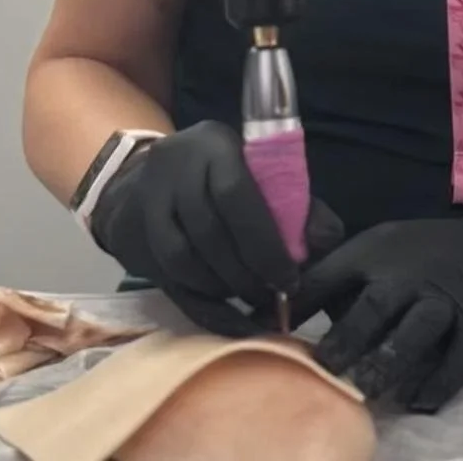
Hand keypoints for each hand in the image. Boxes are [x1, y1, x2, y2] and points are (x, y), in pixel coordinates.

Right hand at [89, 121, 342, 336]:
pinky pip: (171, 281)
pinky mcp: (137, 237)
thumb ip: (298, 203)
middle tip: (273, 296)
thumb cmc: (224, 176)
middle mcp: (176, 167)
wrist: (149, 177)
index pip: (235, 194)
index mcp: (214, 144)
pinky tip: (232, 318)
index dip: (264, 242)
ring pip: (184, 258)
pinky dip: (205, 306)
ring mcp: (150, 202)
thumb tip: (325, 239)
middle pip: (209, 230)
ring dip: (224, 288)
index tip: (289, 277)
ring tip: (254, 301)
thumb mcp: (262, 173)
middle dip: (247, 271)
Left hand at [296, 201, 462, 411]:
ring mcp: (445, 300)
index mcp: (377, 251)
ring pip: (419, 328)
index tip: (281, 328)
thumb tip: (285, 306)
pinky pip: (461, 356)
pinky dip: (441, 380)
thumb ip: (340, 272)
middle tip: (326, 367)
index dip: (306, 300)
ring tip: (370, 389)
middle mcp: (411, 274)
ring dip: (393, 358)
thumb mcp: (380, 245)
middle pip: (377, 303)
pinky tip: (420, 402)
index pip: (333, 273)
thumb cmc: (421, 254)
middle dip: (350, 335)